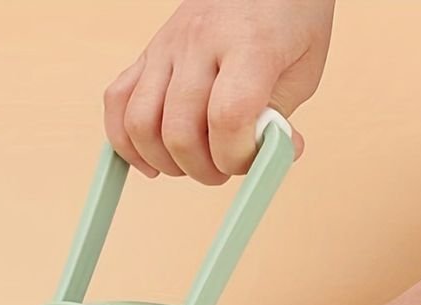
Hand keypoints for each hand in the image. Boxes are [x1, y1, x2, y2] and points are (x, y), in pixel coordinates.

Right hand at [103, 0, 334, 183]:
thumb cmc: (287, 18)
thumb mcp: (304, 68)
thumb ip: (278, 120)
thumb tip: (261, 162)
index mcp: (249, 43)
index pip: (228, 116)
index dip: (235, 156)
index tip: (246, 161)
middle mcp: (200, 41)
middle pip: (179, 129)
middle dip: (201, 168)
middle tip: (221, 170)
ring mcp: (166, 46)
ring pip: (140, 124)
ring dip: (164, 161)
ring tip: (189, 164)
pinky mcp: (146, 53)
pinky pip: (116, 102)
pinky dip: (125, 142)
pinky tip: (150, 161)